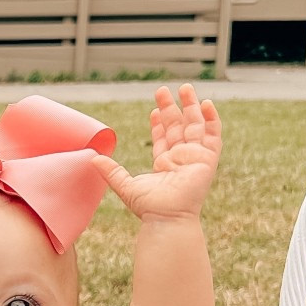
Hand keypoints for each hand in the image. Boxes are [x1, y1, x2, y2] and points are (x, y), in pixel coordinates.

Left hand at [94, 83, 221, 220]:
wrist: (167, 218)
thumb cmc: (148, 208)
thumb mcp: (125, 185)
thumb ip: (111, 171)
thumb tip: (92, 158)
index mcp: (164, 163)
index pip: (163, 138)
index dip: (159, 122)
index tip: (154, 109)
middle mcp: (180, 158)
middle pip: (178, 126)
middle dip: (172, 108)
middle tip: (163, 90)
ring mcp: (195, 157)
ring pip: (195, 126)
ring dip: (191, 107)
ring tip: (185, 88)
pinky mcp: (208, 159)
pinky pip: (213, 135)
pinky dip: (212, 119)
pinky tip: (206, 103)